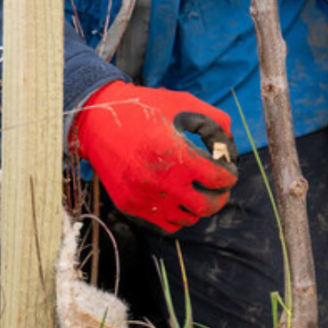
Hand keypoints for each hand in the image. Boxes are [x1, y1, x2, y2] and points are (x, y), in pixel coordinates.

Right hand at [71, 82, 238, 232]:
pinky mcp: (129, 204)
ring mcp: (143, 196)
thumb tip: (230, 152)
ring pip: (186, 219)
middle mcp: (159, 180)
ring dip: (198, 208)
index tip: (228, 171)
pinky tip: (178, 198)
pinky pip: (164, 223)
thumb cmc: (145, 108)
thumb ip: (215, 124)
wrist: (97, 119)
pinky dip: (177, 215)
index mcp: (176, 154)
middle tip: (219, 188)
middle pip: (206, 206)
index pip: (218, 179)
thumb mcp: (184, 104)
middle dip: (219, 196)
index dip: (230, 175)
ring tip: (197, 192)